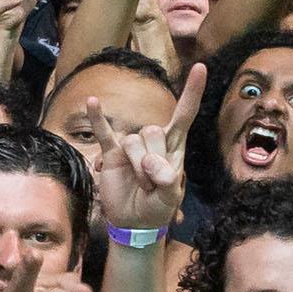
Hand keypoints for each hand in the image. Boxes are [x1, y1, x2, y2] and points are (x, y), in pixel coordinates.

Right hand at [86, 69, 203, 233]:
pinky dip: (97, 118)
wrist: (134, 223)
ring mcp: (131, 146)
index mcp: (174, 147)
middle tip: (152, 184)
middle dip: (152, 159)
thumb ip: (168, 181)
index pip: (184, 114)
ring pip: (132, 140)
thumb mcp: (171, 199)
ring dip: (136, 165)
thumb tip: (152, 164)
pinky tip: (92, 102)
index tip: (200, 68)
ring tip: (139, 184)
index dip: (192, 92)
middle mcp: (153, 141)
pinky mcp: (111, 153)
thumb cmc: (157, 208)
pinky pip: (104, 132)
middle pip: (153, 131)